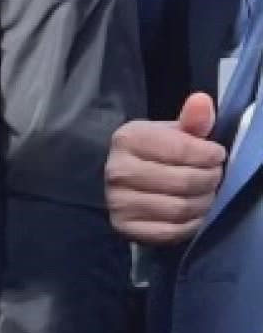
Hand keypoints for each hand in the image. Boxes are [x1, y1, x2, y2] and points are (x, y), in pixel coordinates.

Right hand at [106, 92, 226, 244]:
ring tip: (204, 193)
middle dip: (209, 180)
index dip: (210, 154)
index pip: (183, 149)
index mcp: (127, 139)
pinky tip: (191, 213)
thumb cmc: (155, 154)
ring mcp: (117, 201)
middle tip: (213, 176)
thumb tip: (201, 101)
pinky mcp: (124, 226)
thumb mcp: (173, 133)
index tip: (216, 155)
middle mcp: (117, 170)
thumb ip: (192, 119)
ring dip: (203, 202)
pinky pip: (170, 231)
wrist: (126, 182)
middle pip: (184, 181)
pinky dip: (189, 224)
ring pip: (180, 208)